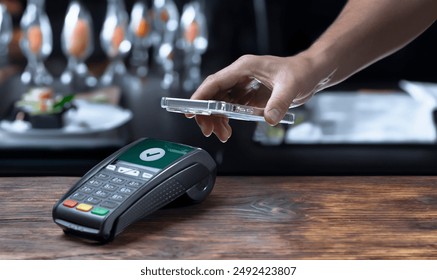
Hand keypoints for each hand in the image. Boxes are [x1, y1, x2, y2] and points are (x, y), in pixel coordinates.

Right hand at [189, 53, 332, 141]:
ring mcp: (243, 85)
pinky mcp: (247, 95)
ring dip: (216, 119)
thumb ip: (279, 102)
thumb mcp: (291, 87)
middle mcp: (240, 75)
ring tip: (222, 135)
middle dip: (207, 113)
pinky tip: (228, 130)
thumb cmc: (300, 72)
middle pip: (213, 94)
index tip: (190, 110)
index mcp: (244, 67)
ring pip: (219, 102)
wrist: (310, 73)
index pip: (215, 82)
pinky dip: (226, 119)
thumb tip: (268, 118)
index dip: (200, 96)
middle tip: (208, 131)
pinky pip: (230, 108)